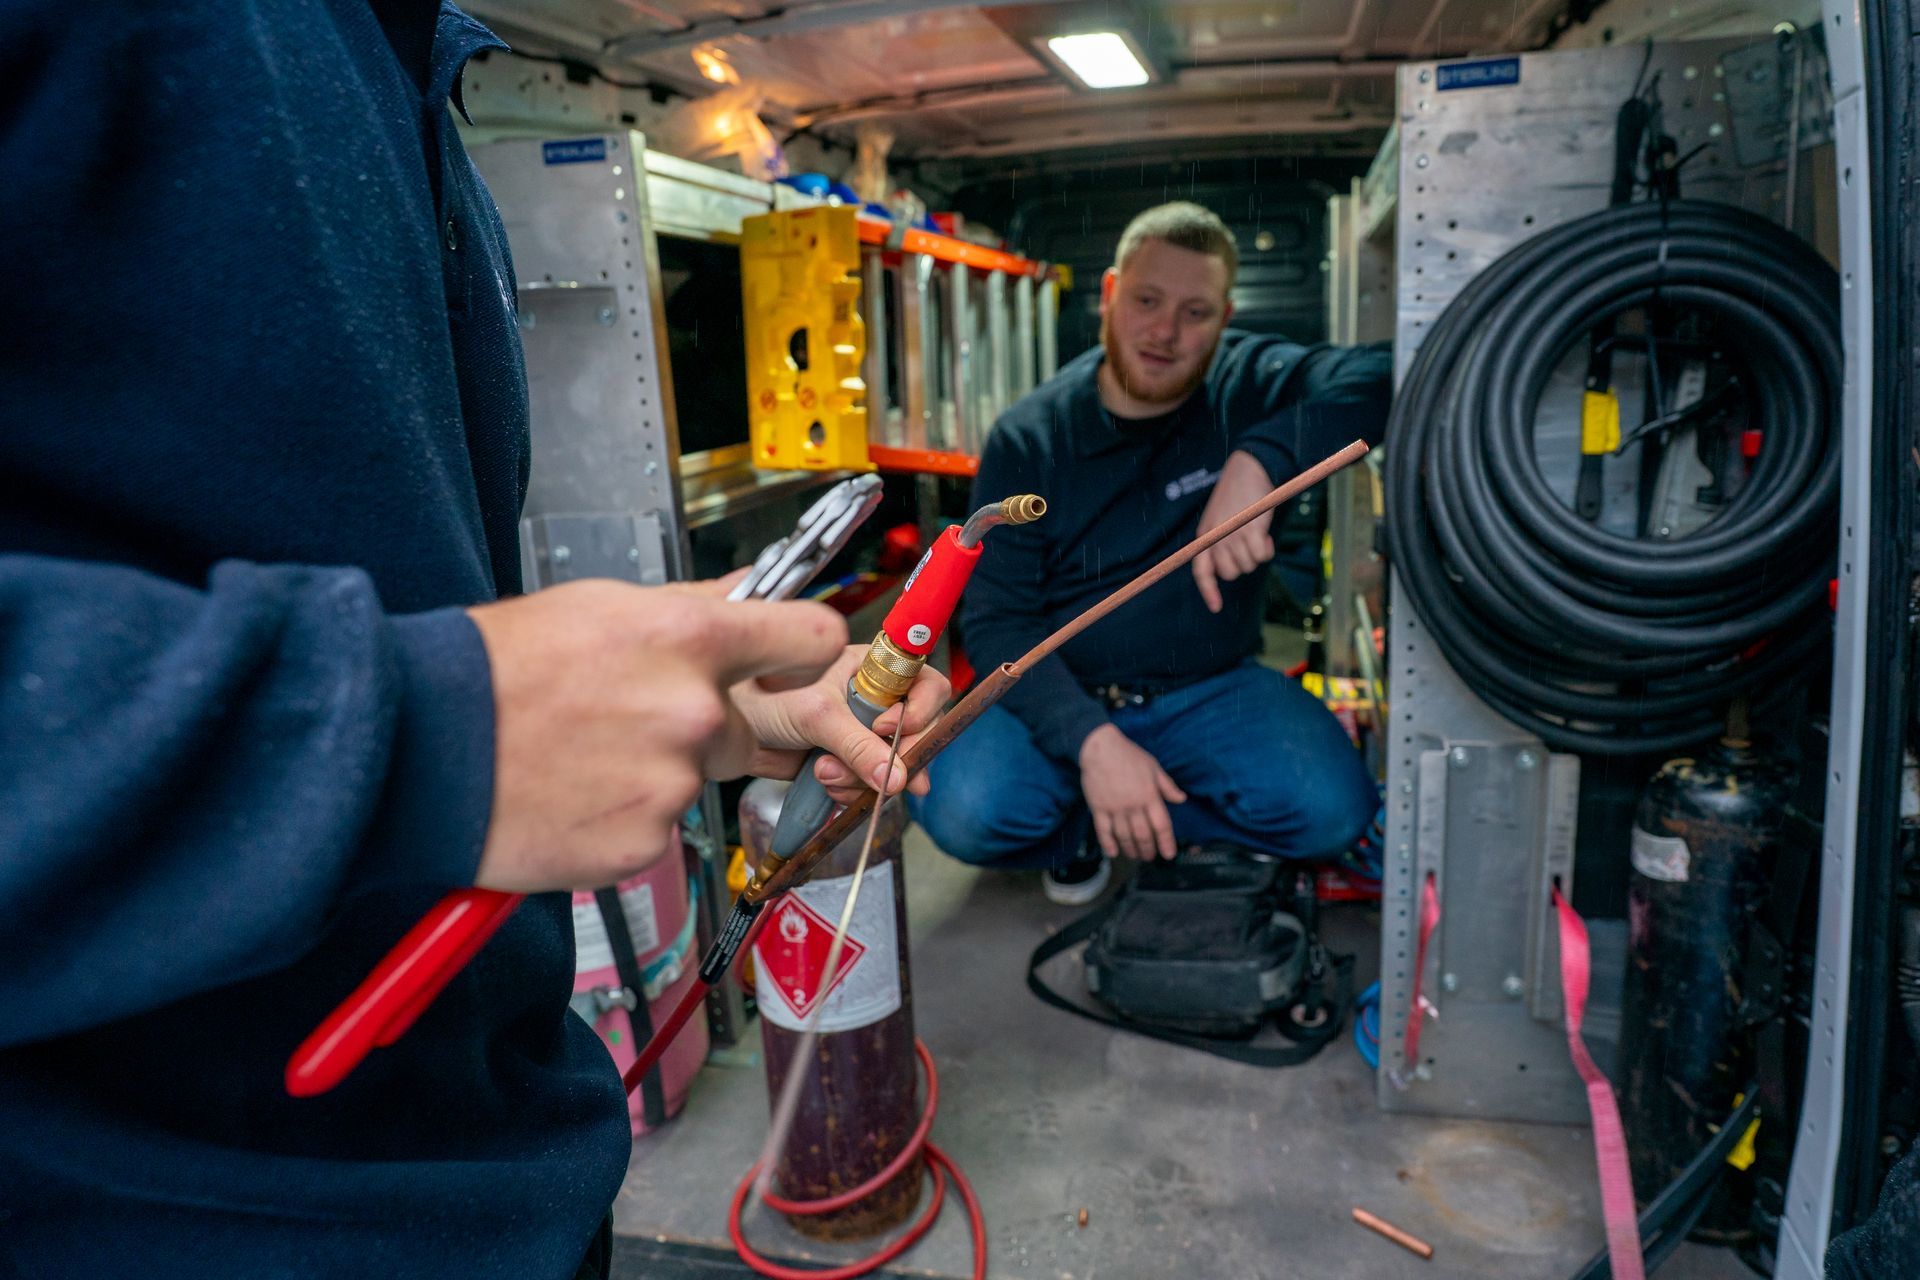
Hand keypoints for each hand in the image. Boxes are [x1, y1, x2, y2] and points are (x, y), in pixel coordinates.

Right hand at [467, 578, 847, 891]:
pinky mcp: (645, 844)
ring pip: (692, 779)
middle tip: (625, 721)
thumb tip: (749, 593)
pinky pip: (656, 828)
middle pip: (744, 726)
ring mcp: (672, 785)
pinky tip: (572, 794)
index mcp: (689, 640)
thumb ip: (688, 608)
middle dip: (701, 727)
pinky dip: (621, 817)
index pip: (808, 639)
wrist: (420, 750)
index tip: (795, 661)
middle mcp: (694, 713)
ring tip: (580, 756)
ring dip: (652, 774)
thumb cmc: (495, 672)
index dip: (804, 651)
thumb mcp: (597, 607)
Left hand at [735, 644, 951, 804]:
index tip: (892, 731)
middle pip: (917, 732)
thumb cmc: (762, 696)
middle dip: (891, 757)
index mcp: (872, 668)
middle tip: (872, 770)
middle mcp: (874, 699)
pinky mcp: (847, 760)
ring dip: (862, 779)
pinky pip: (869, 783)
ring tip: (825, 773)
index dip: (921, 710)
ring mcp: (861, 732)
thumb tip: (896, 777)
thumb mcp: (816, 716)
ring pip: (892, 765)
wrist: (730, 728)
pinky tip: (824, 784)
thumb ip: (858, 746)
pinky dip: (851, 791)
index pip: (925, 685)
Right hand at [1078, 724, 1186, 860]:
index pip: (1162, 825)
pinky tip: (1112, 852)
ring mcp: (1115, 809)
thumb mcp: (1154, 767)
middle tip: (1149, 857)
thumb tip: (1181, 799)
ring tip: (1134, 855)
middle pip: (1143, 835)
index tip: (1168, 854)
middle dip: (1148, 850)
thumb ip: (1167, 786)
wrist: (1100, 748)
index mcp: (1149, 796)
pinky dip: (1108, 844)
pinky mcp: (1098, 808)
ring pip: (1124, 836)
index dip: (1167, 842)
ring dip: (1130, 849)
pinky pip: (1103, 831)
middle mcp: (1133, 806)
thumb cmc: (1129, 755)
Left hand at [1191, 449, 1276, 613]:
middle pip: (1230, 573)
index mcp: (1205, 535)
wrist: (1250, 468)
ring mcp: (1232, 537)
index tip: (1216, 607)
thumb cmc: (1237, 493)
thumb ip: (1220, 541)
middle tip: (1250, 546)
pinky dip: (1267, 549)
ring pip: (1247, 565)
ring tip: (1257, 533)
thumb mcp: (1220, 517)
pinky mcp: (1251, 532)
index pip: (1202, 571)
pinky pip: (1261, 556)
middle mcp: (1215, 539)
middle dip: (1243, 565)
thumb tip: (1230, 566)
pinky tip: (1265, 535)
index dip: (1208, 591)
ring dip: (1257, 554)